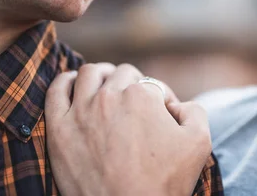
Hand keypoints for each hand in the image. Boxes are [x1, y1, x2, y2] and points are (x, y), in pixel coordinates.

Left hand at [45, 63, 212, 195]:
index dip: (161, 100)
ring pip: (89, 74)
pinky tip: (74, 86)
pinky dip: (66, 82)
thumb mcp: (199, 142)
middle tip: (137, 107)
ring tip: (107, 88)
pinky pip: (56, 91)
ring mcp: (80, 111)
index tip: (162, 118)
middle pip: (122, 74)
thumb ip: (194, 111)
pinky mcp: (58, 129)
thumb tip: (176, 104)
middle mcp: (110, 96)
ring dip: (102, 75)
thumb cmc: (164, 183)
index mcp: (142, 95)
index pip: (153, 84)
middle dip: (133, 85)